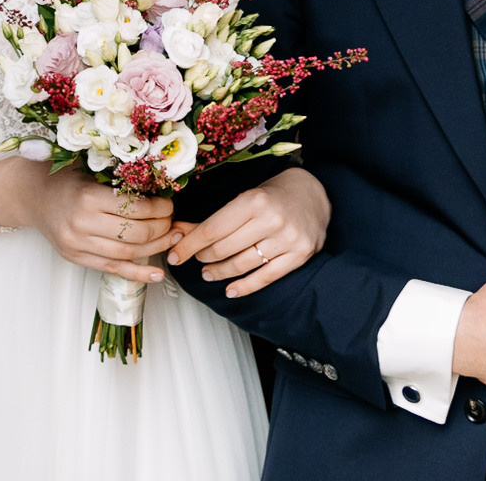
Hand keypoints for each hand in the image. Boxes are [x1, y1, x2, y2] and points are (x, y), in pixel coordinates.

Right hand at [0, 155, 176, 285]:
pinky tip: (157, 273)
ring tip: (172, 240)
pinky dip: (137, 273)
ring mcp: (78, 244)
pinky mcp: (76, 258)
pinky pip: (112, 269)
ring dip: (155, 248)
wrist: (32, 195)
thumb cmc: (65, 178)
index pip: (134, 207)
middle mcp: (82, 223)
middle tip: (173, 221)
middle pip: (135, 233)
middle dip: (161, 228)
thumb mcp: (92, 169)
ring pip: (127, 252)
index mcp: (88, 196)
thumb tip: (161, 191)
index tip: (170, 203)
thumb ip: (121, 181)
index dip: (159, 208)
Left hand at [166, 167, 329, 297]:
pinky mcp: (299, 255)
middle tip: (198, 260)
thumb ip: (212, 219)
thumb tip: (176, 232)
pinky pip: (266, 277)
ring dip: (220, 273)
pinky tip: (230, 290)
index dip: (189, 245)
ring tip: (209, 273)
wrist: (312, 194)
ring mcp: (287, 239)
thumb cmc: (270, 196)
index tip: (174, 255)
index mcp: (253, 200)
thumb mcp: (242, 199)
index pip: (212, 230)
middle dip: (204, 257)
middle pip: (225, 248)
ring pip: (243, 265)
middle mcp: (271, 219)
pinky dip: (245, 286)